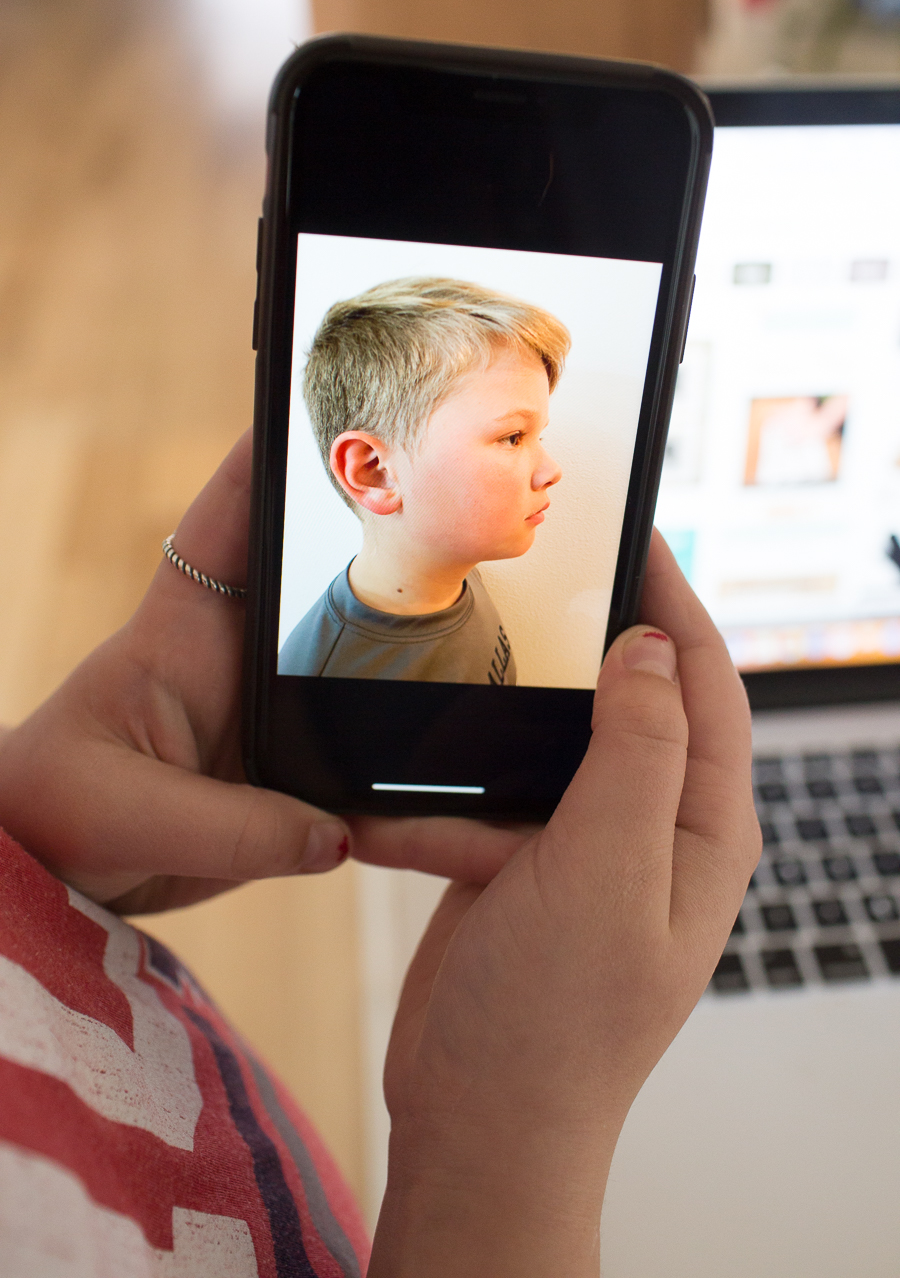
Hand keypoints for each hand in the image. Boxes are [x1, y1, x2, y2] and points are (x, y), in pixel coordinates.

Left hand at [0, 430, 529, 912]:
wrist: (55, 875)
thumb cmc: (54, 811)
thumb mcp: (125, 811)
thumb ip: (229, 828)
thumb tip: (332, 834)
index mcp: (177, 634)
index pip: (221, 524)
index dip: (263, 459)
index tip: (317, 409)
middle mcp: (230, 662)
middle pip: (308, 579)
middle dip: (366, 538)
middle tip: (433, 501)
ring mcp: (262, 714)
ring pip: (342, 663)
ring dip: (391, 647)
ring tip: (460, 615)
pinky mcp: (283, 775)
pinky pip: (354, 751)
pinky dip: (394, 749)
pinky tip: (441, 754)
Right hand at [369, 531, 760, 1277]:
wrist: (478, 1124)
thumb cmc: (557, 1022)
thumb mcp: (607, 871)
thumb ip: (637, 754)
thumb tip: (652, 648)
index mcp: (702, 828)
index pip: (706, 685)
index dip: (675, 604)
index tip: (634, 533)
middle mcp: (654, 832)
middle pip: (631, 704)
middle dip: (586, 647)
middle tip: (538, 578)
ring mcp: (584, 851)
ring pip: (547, 749)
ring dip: (496, 731)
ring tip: (453, 687)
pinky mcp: (521, 871)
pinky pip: (484, 805)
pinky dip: (442, 809)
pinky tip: (392, 818)